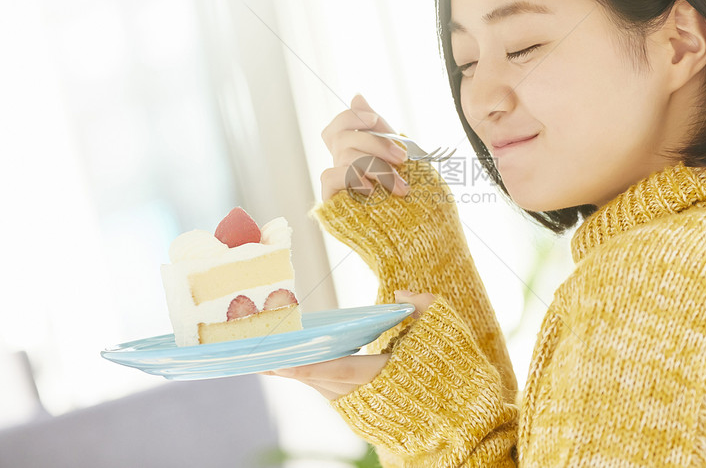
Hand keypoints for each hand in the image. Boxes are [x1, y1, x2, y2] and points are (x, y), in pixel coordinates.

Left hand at [263, 291, 435, 399]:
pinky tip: (289, 360)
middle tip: (253, 355)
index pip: (341, 370)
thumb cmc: (447, 369)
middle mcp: (365, 395)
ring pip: (319, 384)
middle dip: (285, 367)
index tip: (280, 362)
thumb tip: (401, 293)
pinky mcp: (358, 406)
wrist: (453, 411)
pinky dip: (306, 374)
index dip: (309, 367)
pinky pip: (325, 387)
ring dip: (290, 371)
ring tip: (260, 355)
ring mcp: (360, 404)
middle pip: (317, 379)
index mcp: (382, 377)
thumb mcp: (444, 331)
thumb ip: (425, 308)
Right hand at [319, 94, 409, 201]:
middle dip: (377, 144)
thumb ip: (376, 127)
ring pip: (346, 157)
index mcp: (352, 146)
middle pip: (345, 138)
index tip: (375, 119)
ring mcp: (334, 178)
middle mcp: (338, 160)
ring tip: (400, 185)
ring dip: (377, 167)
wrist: (406, 223)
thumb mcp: (393, 152)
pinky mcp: (331, 198)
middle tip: (402, 157)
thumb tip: (357, 96)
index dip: (353, 116)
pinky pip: (332, 177)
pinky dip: (352, 178)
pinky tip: (372, 189)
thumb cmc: (397, 184)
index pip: (340, 123)